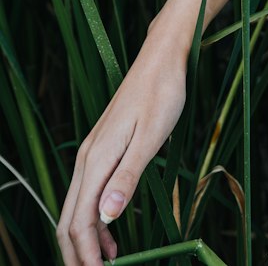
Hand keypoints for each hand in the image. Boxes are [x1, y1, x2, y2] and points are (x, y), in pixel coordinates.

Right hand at [56, 36, 187, 264]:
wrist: (162, 59)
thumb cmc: (162, 93)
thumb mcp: (151, 137)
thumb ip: (128, 177)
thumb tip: (106, 218)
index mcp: (96, 159)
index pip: (81, 220)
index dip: (86, 254)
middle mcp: (87, 158)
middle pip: (69, 219)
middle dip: (77, 253)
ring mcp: (93, 154)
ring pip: (77, 208)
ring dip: (86, 239)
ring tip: (106, 262)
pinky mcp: (103, 150)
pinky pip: (90, 193)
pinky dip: (95, 219)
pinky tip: (112, 233)